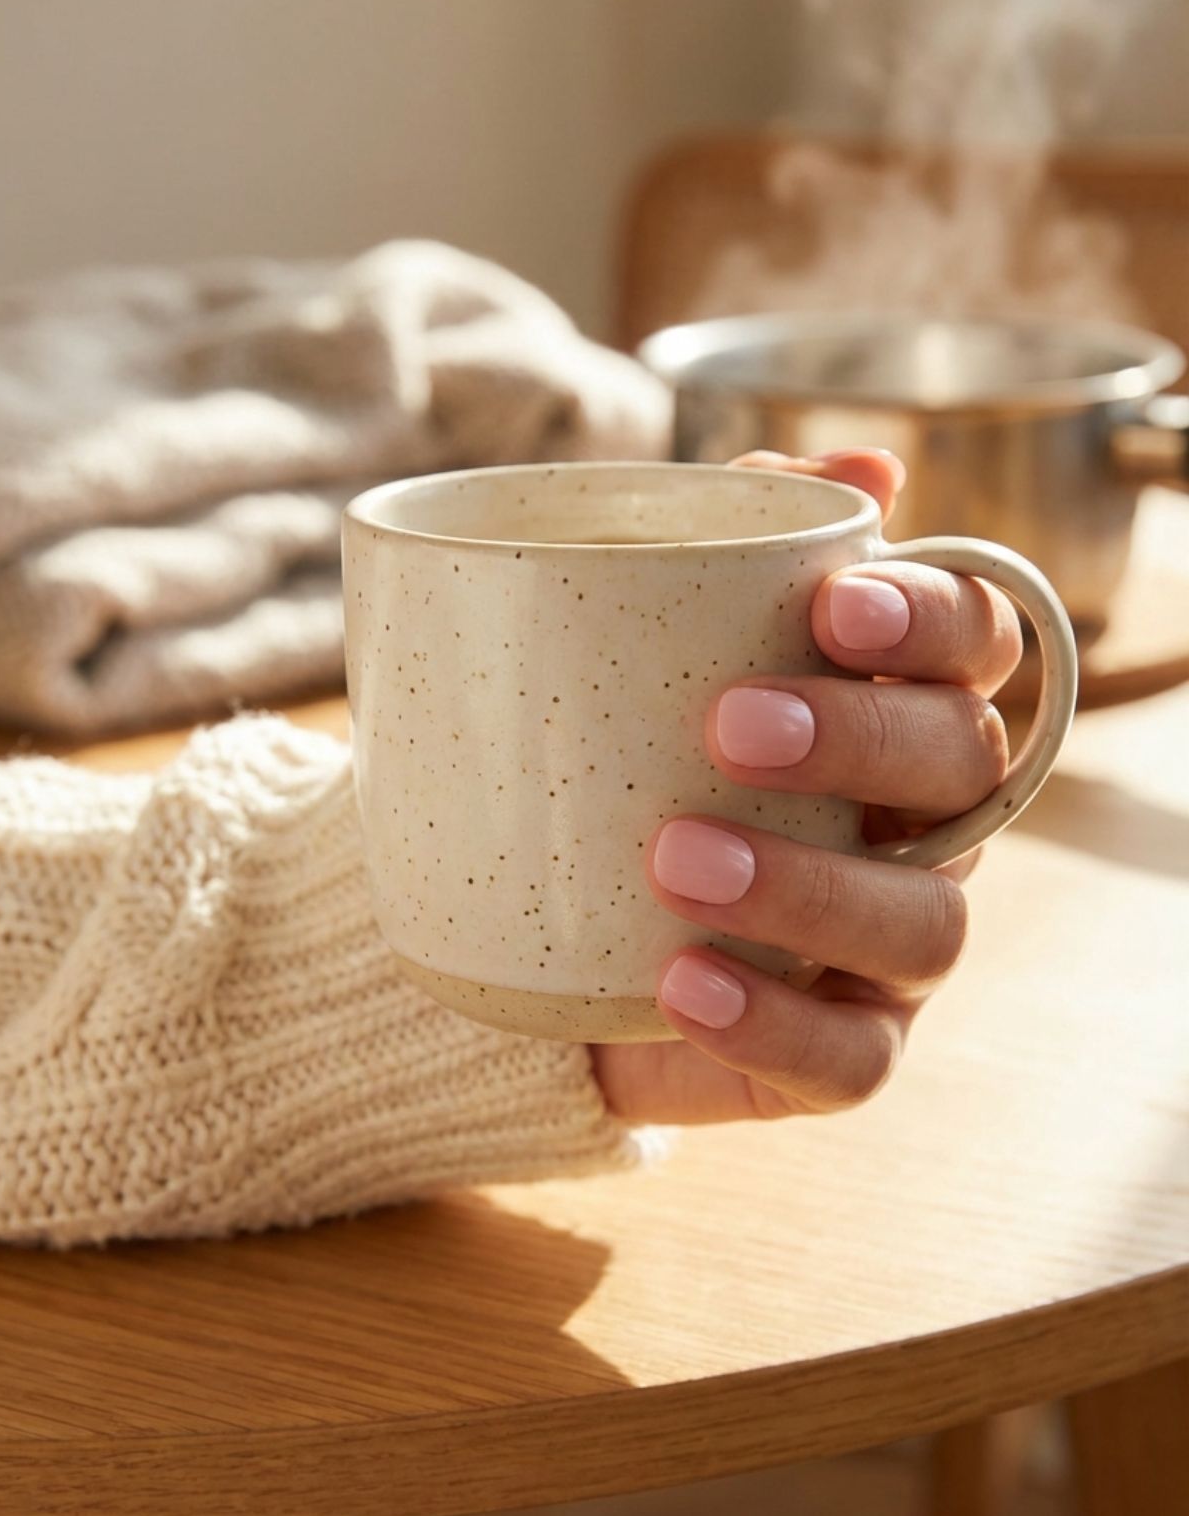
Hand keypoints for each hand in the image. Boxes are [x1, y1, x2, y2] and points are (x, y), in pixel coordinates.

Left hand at [591, 448, 1022, 1123]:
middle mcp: (923, 823)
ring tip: (673, 858)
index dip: (931, 617)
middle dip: (861, 738)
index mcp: (896, 703)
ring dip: (807, 885)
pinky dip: (771, 1020)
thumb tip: (859, 459)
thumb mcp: (650, 641)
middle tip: (727, 724)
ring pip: (923, 921)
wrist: (541, 929)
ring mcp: (891, 946)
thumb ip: (736, 543)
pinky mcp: (840, 1049)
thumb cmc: (622, 757)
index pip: (974, 640)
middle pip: (963, 768)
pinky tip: (678, 980)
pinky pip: (852, 1057)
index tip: (832, 602)